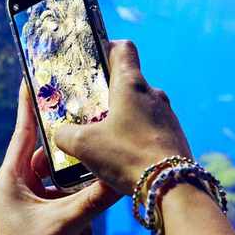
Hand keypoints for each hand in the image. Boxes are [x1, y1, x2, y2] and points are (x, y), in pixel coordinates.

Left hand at [0, 83, 122, 234]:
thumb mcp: (68, 223)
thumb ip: (96, 198)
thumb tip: (122, 177)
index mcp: (11, 177)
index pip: (23, 130)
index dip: (29, 102)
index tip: (33, 74)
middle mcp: (17, 183)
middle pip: (50, 154)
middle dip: (74, 155)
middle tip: (93, 133)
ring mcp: (28, 199)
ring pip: (61, 180)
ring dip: (80, 193)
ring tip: (95, 199)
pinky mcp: (40, 215)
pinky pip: (64, 200)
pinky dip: (78, 211)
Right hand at [49, 40, 191, 194]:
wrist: (171, 186)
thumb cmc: (126, 156)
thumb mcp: (83, 145)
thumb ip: (65, 135)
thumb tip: (60, 134)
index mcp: (131, 84)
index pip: (123, 48)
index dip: (107, 48)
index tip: (94, 59)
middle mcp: (153, 94)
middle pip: (129, 81)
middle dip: (109, 92)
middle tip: (90, 108)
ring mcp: (167, 115)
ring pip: (141, 107)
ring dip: (124, 117)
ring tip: (105, 137)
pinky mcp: (174, 136)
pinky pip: (151, 128)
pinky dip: (137, 135)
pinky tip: (124, 155)